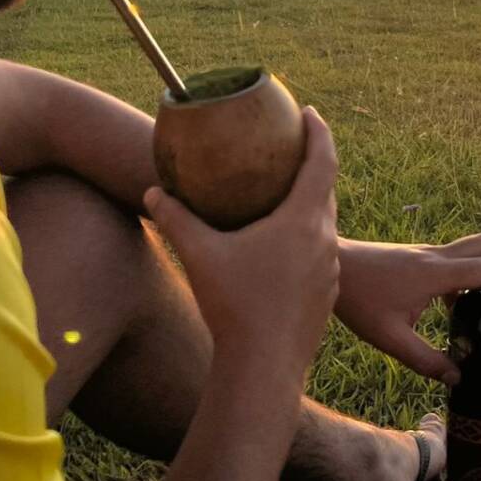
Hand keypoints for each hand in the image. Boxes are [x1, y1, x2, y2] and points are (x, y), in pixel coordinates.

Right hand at [144, 108, 338, 381]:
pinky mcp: (324, 296)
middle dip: (314, 165)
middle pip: (327, 190)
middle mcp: (325, 241)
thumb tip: (151, 193)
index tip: (308, 112)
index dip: (318, 132)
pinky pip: (319, 254)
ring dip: (310, 204)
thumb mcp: (199, 254)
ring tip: (285, 195)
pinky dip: (305, 238)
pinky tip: (280, 249)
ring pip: (324, 225)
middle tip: (292, 148)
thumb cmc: (234, 305)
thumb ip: (175, 218)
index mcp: (304, 220)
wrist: (263, 368)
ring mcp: (329, 271)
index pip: (323, 161)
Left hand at [335, 232, 480, 383]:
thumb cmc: (357, 299)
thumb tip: (458, 379)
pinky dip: (477, 269)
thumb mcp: (390, 339)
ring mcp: (429, 254)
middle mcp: (437, 257)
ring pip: (477, 245)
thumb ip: (426, 361)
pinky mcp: (420, 257)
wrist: (331, 265)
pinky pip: (460, 257)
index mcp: (436, 274)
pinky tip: (468, 302)